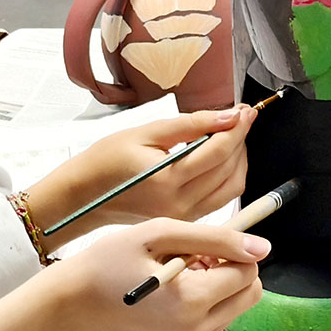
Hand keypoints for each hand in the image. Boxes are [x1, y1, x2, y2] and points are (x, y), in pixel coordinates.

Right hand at [31, 106, 254, 248]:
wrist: (85, 196)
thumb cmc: (107, 160)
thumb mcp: (145, 132)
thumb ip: (190, 125)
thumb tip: (227, 117)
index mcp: (167, 179)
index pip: (218, 151)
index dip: (237, 128)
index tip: (246, 110)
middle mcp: (179, 202)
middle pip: (230, 169)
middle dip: (240, 141)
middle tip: (239, 119)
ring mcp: (184, 215)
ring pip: (233, 187)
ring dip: (240, 159)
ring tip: (231, 137)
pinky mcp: (186, 220)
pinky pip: (221, 199)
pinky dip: (229, 176)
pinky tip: (221, 158)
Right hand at [44, 218, 267, 330]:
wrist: (70, 308)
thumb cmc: (108, 264)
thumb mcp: (159, 235)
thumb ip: (216, 239)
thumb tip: (263, 248)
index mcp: (192, 301)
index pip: (248, 272)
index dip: (230, 252)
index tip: (199, 247)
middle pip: (250, 294)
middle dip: (232, 271)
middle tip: (193, 259)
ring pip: (235, 308)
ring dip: (218, 287)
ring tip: (177, 276)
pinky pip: (215, 323)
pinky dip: (204, 305)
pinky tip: (172, 295)